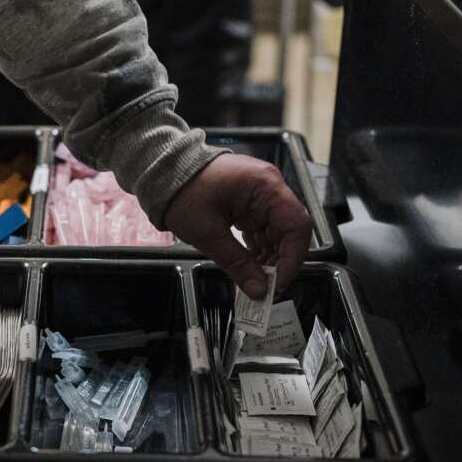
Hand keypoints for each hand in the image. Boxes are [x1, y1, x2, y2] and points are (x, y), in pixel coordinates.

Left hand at [165, 153, 312, 298]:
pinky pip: (262, 230)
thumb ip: (236, 263)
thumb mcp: (207, 233)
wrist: (164, 173)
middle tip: (265, 288)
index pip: (297, 226)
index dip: (292, 258)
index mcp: (265, 186)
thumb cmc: (182, 191)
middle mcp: (269, 188)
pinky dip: (258, 249)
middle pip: (289, 231)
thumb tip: (258, 289)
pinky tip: (249, 265)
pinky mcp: (249, 203)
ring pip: (277, 233)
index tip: (278, 283)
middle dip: (279, 262)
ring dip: (268, 258)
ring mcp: (260, 195)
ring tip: (254, 279)